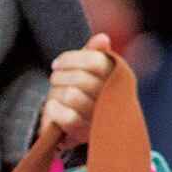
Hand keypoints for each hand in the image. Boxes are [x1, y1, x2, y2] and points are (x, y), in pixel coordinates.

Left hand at [39, 32, 114, 147]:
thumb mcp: (88, 70)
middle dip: (60, 76)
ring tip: (56, 94)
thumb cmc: (82, 91)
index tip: (57, 64)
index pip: (96, 61)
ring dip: (56, 93)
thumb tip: (102, 38)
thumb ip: (94, 53)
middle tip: (55, 80)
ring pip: (71, 95)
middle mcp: (112, 100)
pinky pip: (65, 115)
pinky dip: (54, 109)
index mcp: (118, 79)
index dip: (71, 59)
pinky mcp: (83, 133)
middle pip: (80, 78)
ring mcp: (98, 118)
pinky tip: (54, 108)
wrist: (75, 127)